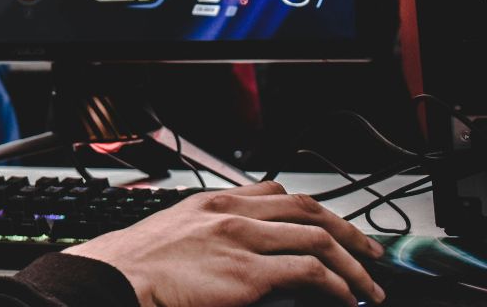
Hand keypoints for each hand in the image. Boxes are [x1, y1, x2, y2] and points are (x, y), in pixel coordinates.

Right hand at [63, 180, 384, 306]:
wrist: (116, 278)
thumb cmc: (138, 265)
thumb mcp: (175, 230)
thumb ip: (212, 231)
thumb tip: (242, 250)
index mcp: (215, 201)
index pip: (278, 192)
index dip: (314, 210)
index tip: (331, 226)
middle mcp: (234, 213)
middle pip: (308, 210)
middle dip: (348, 231)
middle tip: (370, 252)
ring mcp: (243, 240)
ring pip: (319, 239)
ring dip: (353, 264)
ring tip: (368, 285)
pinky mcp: (249, 274)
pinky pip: (310, 272)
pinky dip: (336, 285)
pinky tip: (345, 298)